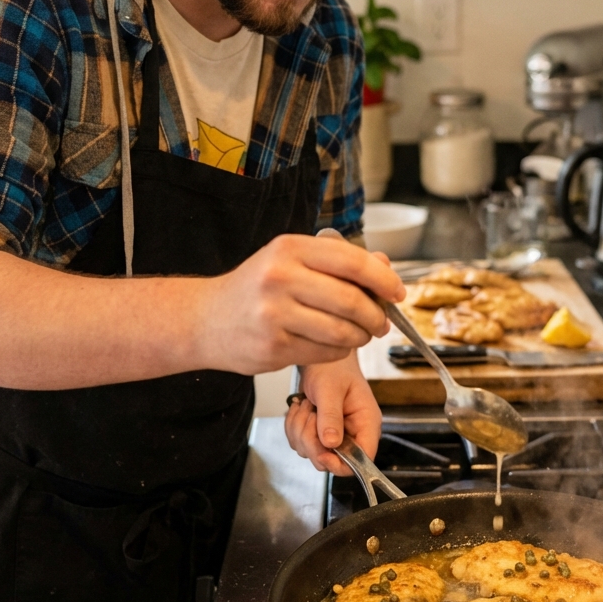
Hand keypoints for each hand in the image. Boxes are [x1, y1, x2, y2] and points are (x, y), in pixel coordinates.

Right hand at [197, 234, 404, 376]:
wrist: (205, 319)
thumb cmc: (254, 289)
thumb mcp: (290, 261)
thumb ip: (336, 262)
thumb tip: (385, 267)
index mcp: (289, 249)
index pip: (352, 261)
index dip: (383, 279)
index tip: (397, 292)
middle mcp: (280, 277)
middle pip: (352, 300)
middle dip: (376, 315)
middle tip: (382, 322)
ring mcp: (274, 314)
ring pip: (342, 331)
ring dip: (361, 337)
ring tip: (360, 334)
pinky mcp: (273, 347)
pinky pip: (326, 352)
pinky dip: (339, 351)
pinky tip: (334, 345)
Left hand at [285, 352, 381, 474]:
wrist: (319, 359)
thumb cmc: (332, 368)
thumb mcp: (330, 389)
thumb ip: (331, 416)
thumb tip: (330, 443)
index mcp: (366, 424)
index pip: (363, 459)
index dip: (342, 463)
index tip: (322, 452)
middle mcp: (352, 434)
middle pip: (331, 460)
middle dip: (312, 440)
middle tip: (309, 413)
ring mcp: (334, 435)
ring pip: (311, 452)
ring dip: (300, 429)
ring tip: (306, 405)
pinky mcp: (317, 433)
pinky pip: (299, 443)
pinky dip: (293, 427)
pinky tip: (300, 408)